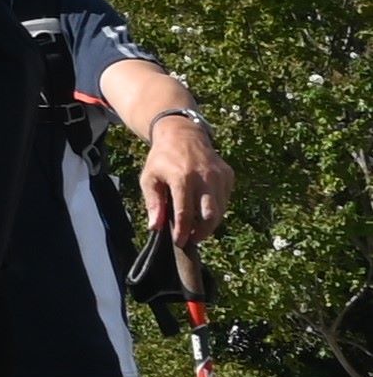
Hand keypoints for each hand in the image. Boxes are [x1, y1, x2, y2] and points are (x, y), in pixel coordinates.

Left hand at [139, 121, 231, 244]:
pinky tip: (204, 209)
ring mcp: (219, 176)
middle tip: (192, 239)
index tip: (179, 242)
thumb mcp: (149, 178)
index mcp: (182, 178)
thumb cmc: (162, 159)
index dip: (183, 231)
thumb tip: (155, 227)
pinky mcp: (228, 175)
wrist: (182, 134)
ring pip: (220, 210)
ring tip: (196, 227)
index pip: (185, 213)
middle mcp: (204, 177)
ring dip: (210, 223)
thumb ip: (153, 202)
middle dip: (202, 232)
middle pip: (210, 215)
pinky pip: (225, 200)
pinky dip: (216, 209)